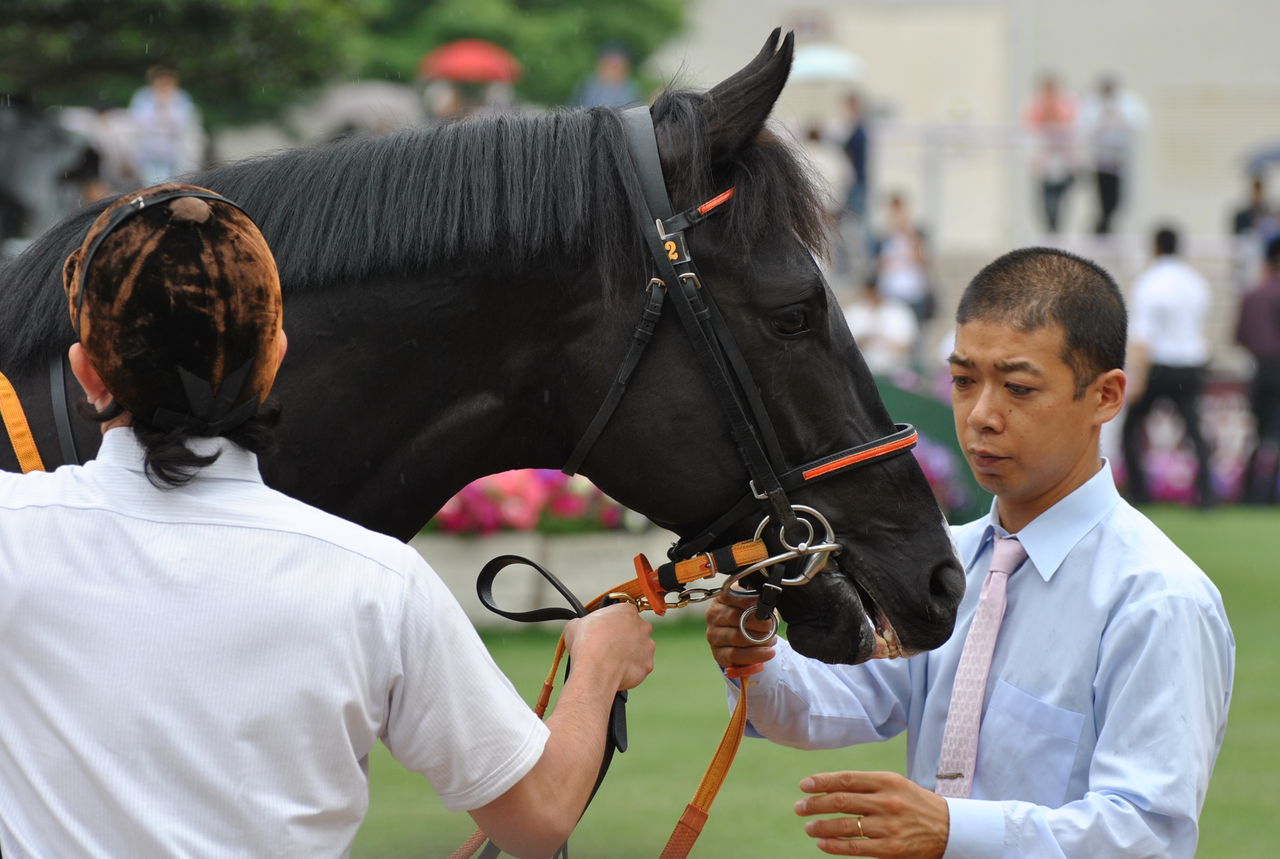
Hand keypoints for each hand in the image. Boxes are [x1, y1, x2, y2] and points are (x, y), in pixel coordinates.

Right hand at [564, 603, 654, 690]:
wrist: (596, 670)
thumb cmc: (586, 645)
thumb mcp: (575, 625)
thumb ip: (583, 622)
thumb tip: (579, 627)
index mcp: (627, 610)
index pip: (624, 612)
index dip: (613, 622)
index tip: (606, 630)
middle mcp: (642, 626)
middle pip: (635, 630)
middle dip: (625, 637)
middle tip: (609, 646)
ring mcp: (648, 647)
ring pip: (640, 649)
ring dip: (630, 654)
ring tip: (612, 661)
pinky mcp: (647, 665)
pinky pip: (640, 667)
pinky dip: (631, 670)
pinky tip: (618, 672)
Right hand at [705, 590, 776, 670]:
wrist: (743, 641)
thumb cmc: (748, 619)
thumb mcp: (753, 605)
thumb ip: (758, 603)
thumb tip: (767, 609)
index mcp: (721, 600)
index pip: (730, 595)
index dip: (748, 601)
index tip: (764, 607)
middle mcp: (714, 617)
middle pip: (735, 617)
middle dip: (757, 622)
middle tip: (771, 626)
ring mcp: (714, 636)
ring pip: (736, 637)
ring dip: (758, 639)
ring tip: (772, 639)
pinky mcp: (719, 653)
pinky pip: (736, 655)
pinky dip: (755, 654)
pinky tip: (768, 652)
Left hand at [794, 771, 948, 857]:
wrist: (949, 828)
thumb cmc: (914, 803)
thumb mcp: (895, 785)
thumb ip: (866, 785)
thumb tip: (828, 788)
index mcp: (887, 780)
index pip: (847, 779)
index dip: (822, 782)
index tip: (804, 785)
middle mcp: (887, 801)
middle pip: (841, 801)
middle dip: (815, 804)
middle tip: (799, 807)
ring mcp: (889, 826)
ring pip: (845, 825)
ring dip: (821, 826)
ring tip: (809, 827)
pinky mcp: (891, 848)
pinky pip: (855, 847)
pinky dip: (834, 845)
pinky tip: (823, 844)